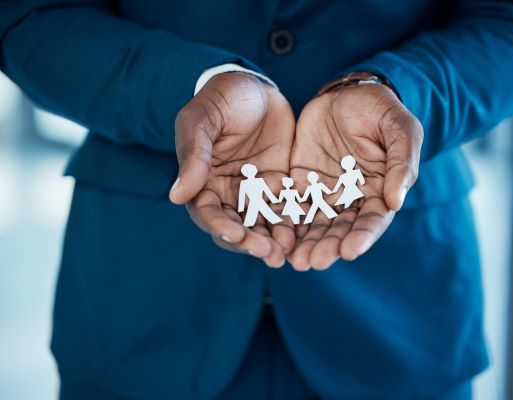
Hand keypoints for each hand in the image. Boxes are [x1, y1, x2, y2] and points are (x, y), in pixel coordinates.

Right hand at [169, 72, 294, 267]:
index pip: (208, 213)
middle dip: (249, 243)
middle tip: (267, 253)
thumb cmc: (221, 99)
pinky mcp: (279, 187)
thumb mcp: (203, 121)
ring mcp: (255, 192)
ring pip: (261, 226)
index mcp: (203, 182)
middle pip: (236, 228)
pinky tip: (300, 238)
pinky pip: (285, 211)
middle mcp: (227, 194)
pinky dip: (291, 227)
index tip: (235, 235)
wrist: (255, 86)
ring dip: (271, 243)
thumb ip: (194, 156)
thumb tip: (176, 196)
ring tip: (284, 254)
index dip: (220, 227)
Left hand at [288, 82, 422, 270]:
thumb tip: (396, 202)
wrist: (346, 92)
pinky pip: (291, 205)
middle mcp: (351, 198)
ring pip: (314, 224)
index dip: (362, 237)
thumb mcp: (400, 129)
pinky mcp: (300, 182)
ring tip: (295, 261)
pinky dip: (284, 223)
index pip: (372, 220)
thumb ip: (401, 163)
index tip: (350, 252)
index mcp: (379, 190)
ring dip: (305, 243)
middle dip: (327, 247)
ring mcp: (324, 192)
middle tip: (313, 262)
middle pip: (340, 229)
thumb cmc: (380, 110)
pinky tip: (275, 237)